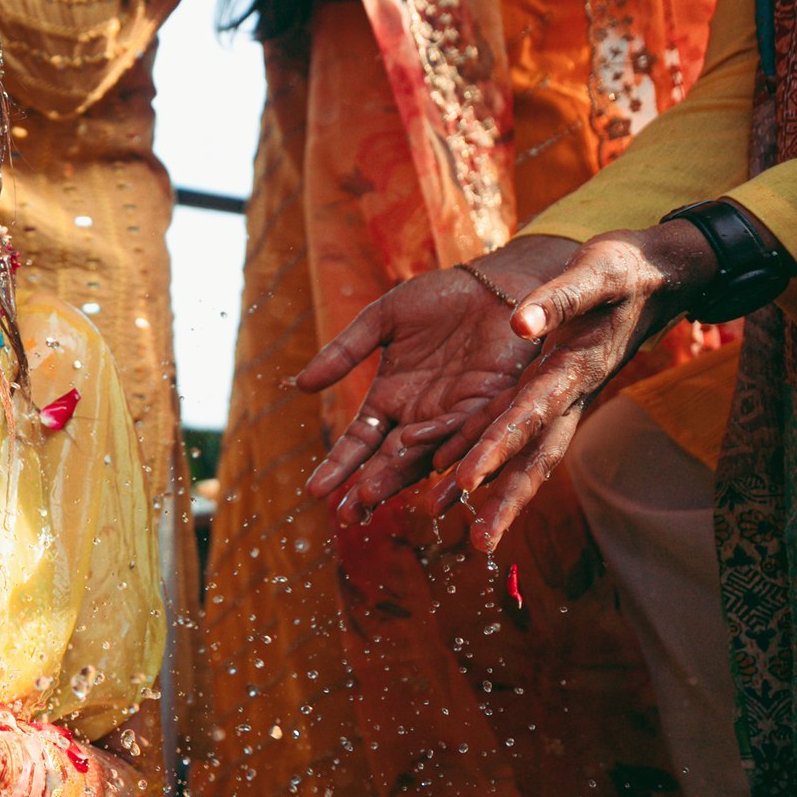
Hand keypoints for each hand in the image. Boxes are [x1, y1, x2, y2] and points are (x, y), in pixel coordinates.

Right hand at [297, 236, 579, 516]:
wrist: (496, 281)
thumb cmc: (440, 297)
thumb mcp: (382, 319)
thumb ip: (345, 352)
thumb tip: (301, 386)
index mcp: (391, 397)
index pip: (360, 441)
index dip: (339, 467)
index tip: (315, 491)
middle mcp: (420, 415)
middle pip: (388, 460)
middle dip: (366, 487)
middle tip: (344, 514)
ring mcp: (454, 414)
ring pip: (424, 455)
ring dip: (400, 478)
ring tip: (374, 498)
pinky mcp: (490, 404)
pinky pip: (466, 431)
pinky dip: (448, 449)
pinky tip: (430, 467)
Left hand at [447, 221, 720, 549]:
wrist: (657, 276)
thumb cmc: (629, 269)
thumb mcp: (598, 272)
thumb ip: (562, 299)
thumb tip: (520, 321)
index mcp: (576, 368)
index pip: (532, 414)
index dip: (498, 447)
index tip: (466, 482)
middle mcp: (569, 394)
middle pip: (536, 457)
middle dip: (507, 500)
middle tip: (478, 546)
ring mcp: (563, 397)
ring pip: (527, 453)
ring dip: (493, 490)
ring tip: (452, 524)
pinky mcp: (553, 390)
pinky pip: (517, 431)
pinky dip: (487, 454)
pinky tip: (452, 477)